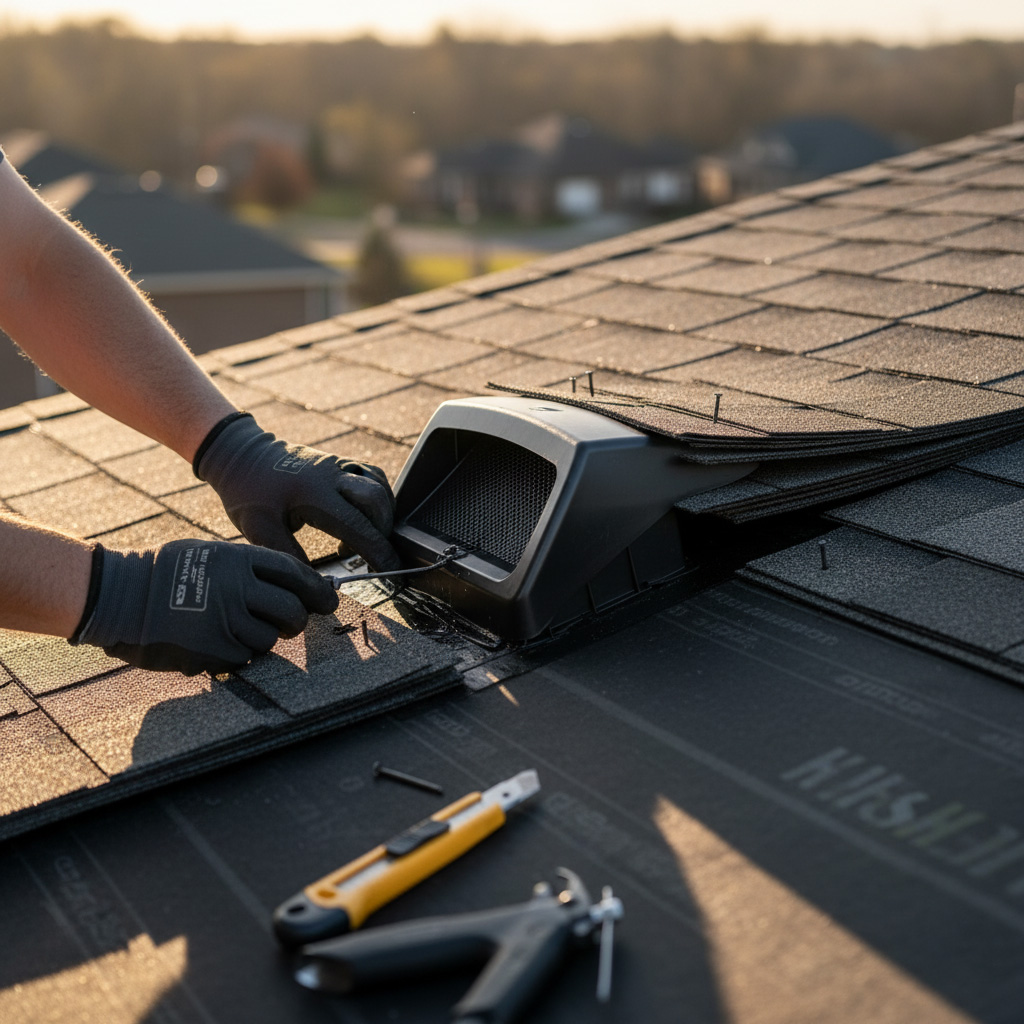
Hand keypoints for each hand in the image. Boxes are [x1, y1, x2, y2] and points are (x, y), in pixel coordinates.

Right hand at [72, 540, 338, 674]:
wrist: (118, 595)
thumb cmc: (168, 572)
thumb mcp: (212, 554)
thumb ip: (252, 568)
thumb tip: (301, 585)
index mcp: (239, 560)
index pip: (295, 573)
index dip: (316, 588)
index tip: (327, 599)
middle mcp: (237, 589)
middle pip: (292, 611)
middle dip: (296, 620)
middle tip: (289, 622)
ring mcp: (225, 621)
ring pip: (270, 639)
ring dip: (262, 638)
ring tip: (236, 628)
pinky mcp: (212, 651)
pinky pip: (244, 658)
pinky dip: (237, 654)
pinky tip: (214, 640)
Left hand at [195, 414, 399, 570]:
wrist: (241, 455)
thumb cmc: (248, 492)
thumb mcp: (259, 529)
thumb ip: (290, 556)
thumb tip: (316, 586)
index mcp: (313, 494)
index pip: (358, 525)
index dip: (378, 551)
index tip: (390, 572)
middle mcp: (332, 475)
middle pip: (377, 500)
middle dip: (384, 532)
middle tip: (375, 557)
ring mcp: (338, 465)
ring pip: (380, 486)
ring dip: (383, 515)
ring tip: (366, 539)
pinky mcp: (340, 462)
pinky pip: (373, 476)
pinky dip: (379, 497)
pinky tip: (367, 516)